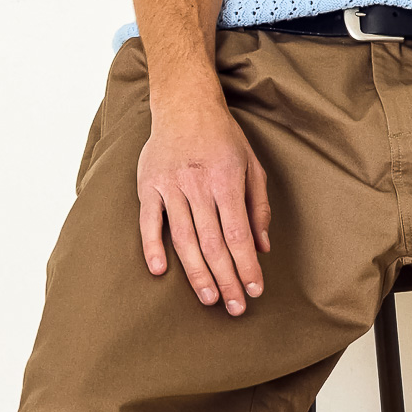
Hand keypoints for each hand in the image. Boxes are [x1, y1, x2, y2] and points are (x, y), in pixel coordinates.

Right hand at [136, 97, 271, 314]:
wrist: (185, 104)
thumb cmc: (223, 137)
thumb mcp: (252, 164)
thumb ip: (258, 205)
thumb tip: (263, 246)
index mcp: (226, 179)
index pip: (238, 232)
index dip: (247, 265)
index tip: (255, 289)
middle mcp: (198, 184)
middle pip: (213, 242)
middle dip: (227, 278)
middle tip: (236, 307)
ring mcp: (170, 185)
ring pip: (183, 238)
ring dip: (197, 272)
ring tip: (210, 298)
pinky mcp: (148, 186)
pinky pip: (149, 222)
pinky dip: (152, 247)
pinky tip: (160, 271)